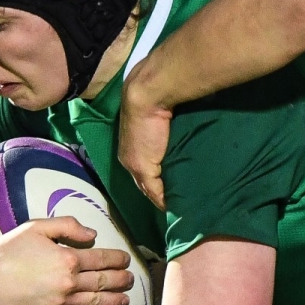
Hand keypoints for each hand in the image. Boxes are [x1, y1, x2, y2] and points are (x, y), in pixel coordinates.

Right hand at [0, 217, 133, 304]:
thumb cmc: (9, 250)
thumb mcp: (37, 227)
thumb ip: (68, 226)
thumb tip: (93, 235)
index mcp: (68, 258)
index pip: (102, 258)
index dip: (118, 259)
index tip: (126, 259)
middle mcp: (69, 282)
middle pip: (103, 281)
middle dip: (121, 280)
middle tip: (131, 279)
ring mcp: (60, 301)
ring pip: (95, 302)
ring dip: (114, 302)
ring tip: (126, 301)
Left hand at [118, 78, 173, 210]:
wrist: (146, 97)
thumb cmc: (152, 105)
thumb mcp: (156, 124)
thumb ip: (161, 139)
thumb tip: (171, 150)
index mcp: (129, 148)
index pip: (140, 171)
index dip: (152, 181)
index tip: (167, 188)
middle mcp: (128, 159)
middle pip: (142, 183)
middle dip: (155, 192)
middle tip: (174, 200)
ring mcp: (134, 165)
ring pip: (146, 188)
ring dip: (159, 197)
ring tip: (176, 204)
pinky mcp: (143, 168)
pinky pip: (153, 191)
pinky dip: (163, 200)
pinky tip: (173, 207)